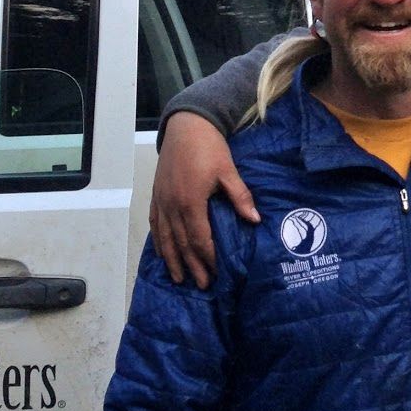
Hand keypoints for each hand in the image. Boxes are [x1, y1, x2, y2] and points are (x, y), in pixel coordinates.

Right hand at [149, 112, 259, 287]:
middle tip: (202, 285)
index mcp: (191, 202)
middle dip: (192, 266)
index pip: (200, 239)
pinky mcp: (156, 194)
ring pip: (166, 238)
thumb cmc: (209, 146)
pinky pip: (155, 224)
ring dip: (173, 260)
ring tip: (179, 278)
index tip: (217, 272)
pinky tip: (163, 252)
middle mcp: (173, 205)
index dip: (208, 257)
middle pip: (182, 244)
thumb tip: (254, 220)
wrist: (186, 126)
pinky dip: (159, 241)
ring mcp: (162, 201)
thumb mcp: (228, 170)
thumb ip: (239, 197)